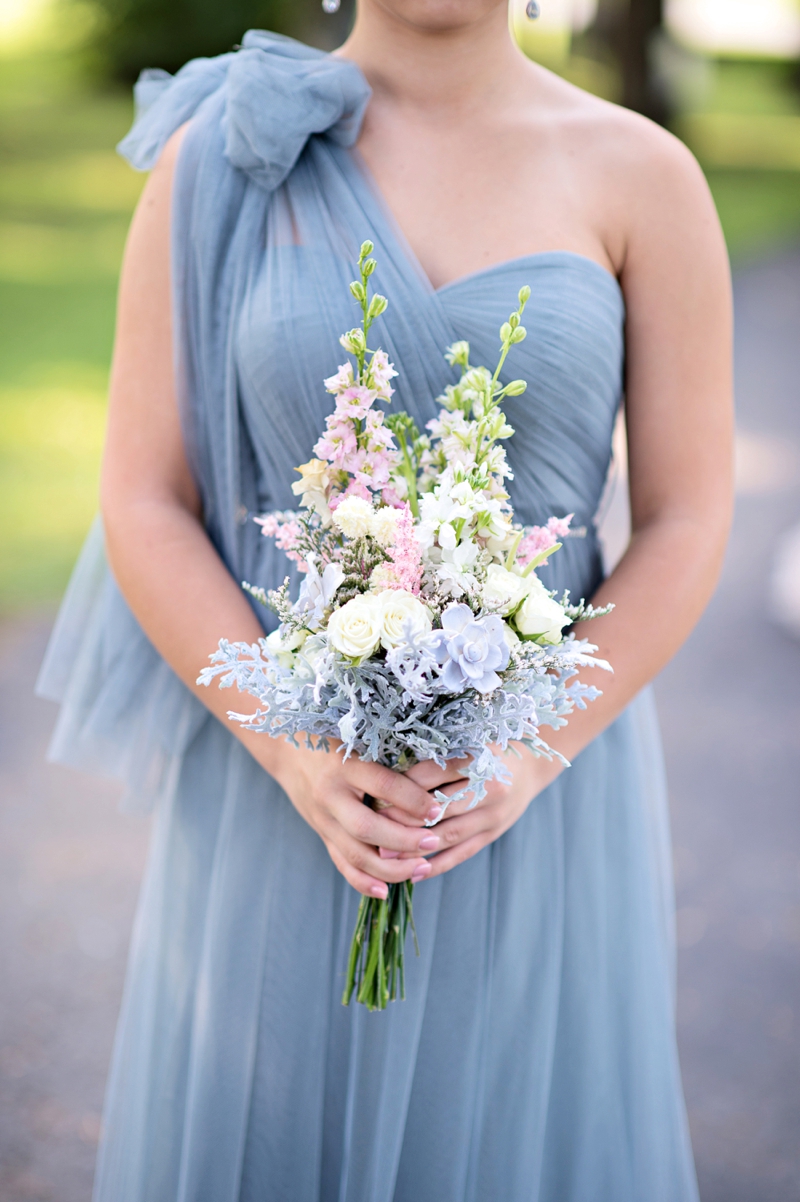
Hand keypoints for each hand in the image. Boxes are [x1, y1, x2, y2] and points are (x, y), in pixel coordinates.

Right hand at [262, 735, 443, 897]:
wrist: (287, 748)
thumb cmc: (334, 736)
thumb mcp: (358, 738)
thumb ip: (390, 755)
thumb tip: (440, 764)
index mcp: (344, 764)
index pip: (382, 785)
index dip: (412, 799)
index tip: (438, 808)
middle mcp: (330, 794)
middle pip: (367, 827)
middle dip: (404, 841)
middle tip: (433, 842)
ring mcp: (323, 818)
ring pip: (355, 853)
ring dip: (390, 867)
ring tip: (421, 867)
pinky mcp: (321, 833)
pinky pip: (341, 863)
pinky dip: (362, 881)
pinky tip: (385, 891)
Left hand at [381, 746, 563, 877]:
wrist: (529, 766)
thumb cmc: (486, 750)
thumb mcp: (464, 743)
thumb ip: (433, 757)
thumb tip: (387, 776)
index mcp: (479, 758)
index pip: (431, 775)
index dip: (401, 787)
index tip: (374, 794)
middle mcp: (490, 788)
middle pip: (439, 808)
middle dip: (403, 821)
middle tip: (373, 828)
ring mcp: (493, 815)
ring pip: (448, 835)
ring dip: (415, 847)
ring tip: (386, 855)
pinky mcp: (492, 834)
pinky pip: (461, 854)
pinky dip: (437, 865)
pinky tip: (414, 872)